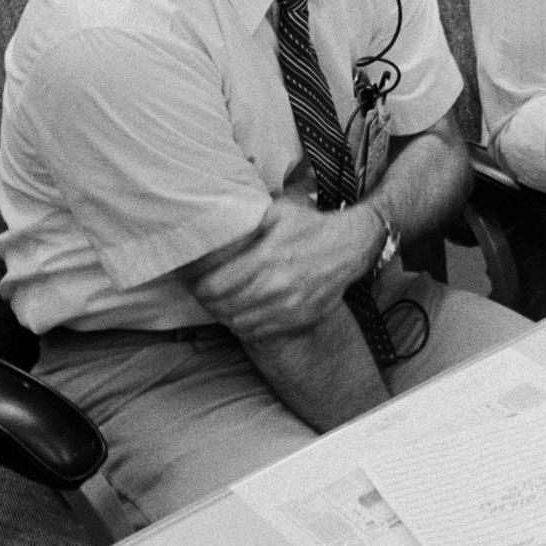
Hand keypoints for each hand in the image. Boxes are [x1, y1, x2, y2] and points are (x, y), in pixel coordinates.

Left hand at [178, 197, 381, 339]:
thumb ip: (245, 224)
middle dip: (207, 300)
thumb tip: (211, 228)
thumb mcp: (277, 213)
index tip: (194, 278)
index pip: (214, 286)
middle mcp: (277, 286)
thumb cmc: (310, 226)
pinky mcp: (299, 318)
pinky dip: (244, 325)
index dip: (197, 285)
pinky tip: (243, 312)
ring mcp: (289, 307)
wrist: (351, 246)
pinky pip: (260, 332)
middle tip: (203, 291)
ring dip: (224, 314)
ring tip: (221, 302)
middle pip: (222, 308)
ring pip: (238, 323)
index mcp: (266, 258)